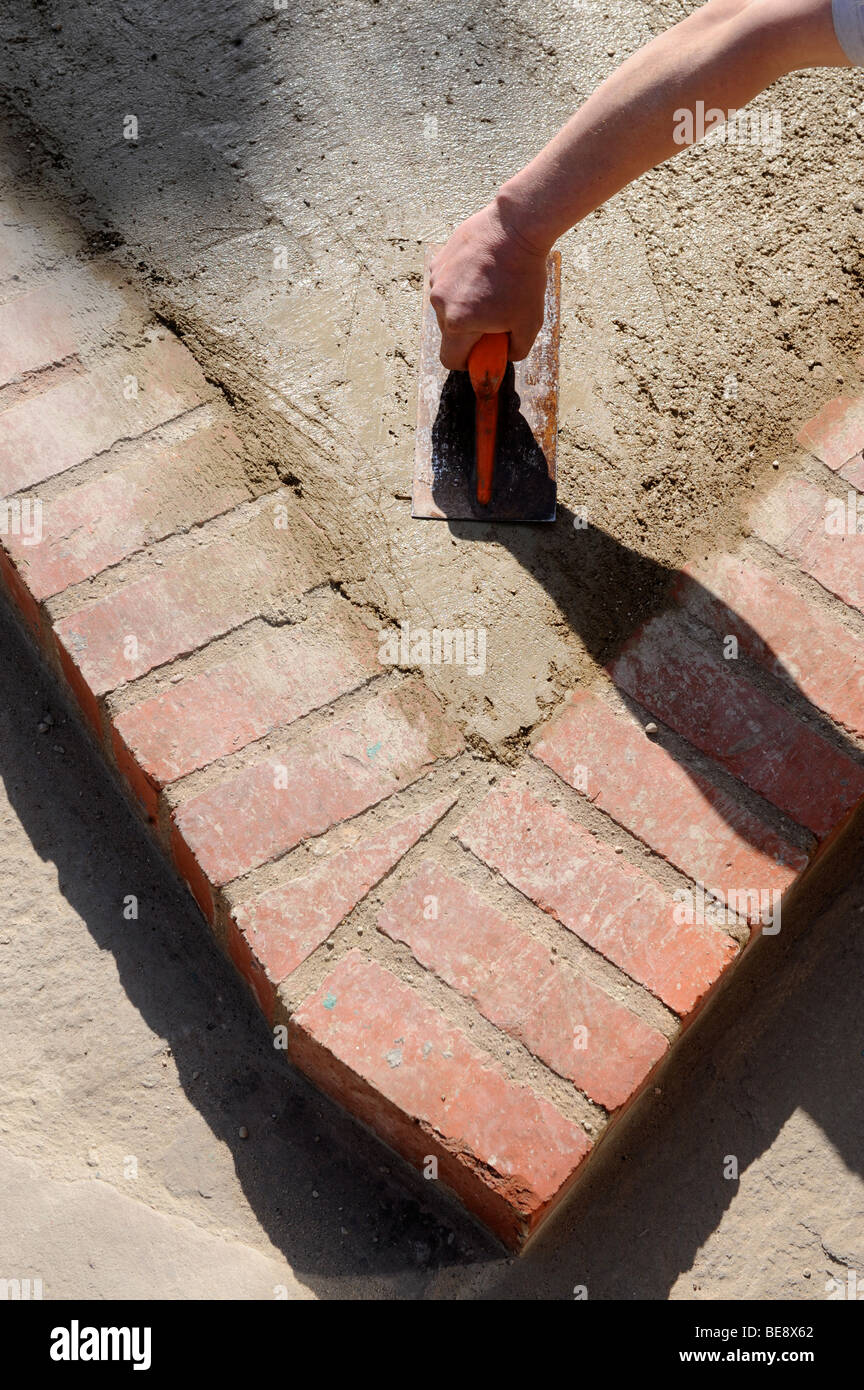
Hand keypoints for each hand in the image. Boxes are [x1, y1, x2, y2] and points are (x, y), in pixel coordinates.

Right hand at [429, 195, 550, 369]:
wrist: (516, 227)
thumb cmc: (524, 276)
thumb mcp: (530, 324)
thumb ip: (515, 351)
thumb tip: (504, 356)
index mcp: (457, 323)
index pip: (450, 360)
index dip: (467, 362)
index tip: (482, 351)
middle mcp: (439, 302)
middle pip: (449, 332)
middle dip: (469, 330)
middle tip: (495, 315)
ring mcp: (436, 279)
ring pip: (447, 305)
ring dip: (465, 304)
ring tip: (491, 287)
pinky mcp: (439, 260)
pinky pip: (447, 283)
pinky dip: (462, 283)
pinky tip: (482, 270)